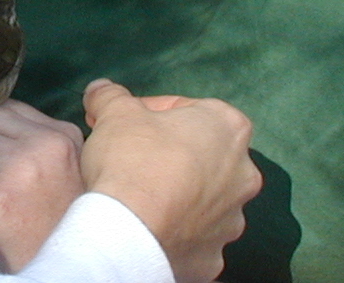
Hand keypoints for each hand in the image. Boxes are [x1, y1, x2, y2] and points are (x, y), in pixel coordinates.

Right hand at [81, 80, 260, 282]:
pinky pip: (194, 236)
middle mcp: (243, 172)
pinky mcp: (215, 255)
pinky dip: (175, 230)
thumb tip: (100, 89)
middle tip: (131, 156)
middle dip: (169, 152)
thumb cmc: (131, 158)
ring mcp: (233, 218)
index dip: (149, 112)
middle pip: (200, 154)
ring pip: (201, 198)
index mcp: (228, 128)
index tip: (123, 123)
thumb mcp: (114, 111)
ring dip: (177, 192)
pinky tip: (147, 226)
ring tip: (138, 195)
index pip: (186, 109)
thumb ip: (110, 95)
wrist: (130, 232)